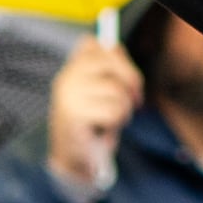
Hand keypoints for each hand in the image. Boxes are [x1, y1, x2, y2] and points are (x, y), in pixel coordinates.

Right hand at [48, 33, 141, 197]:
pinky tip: (103, 132)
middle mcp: (67, 76)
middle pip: (113, 63)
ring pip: (118, 91)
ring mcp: (69, 94)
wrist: (72, 159)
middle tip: (135, 102)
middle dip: (132, 83)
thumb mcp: (100, 93)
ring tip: (110, 122)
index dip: (119, 58)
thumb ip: (110, 72)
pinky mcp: (74, 114)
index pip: (95, 43)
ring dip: (123, 111)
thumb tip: (123, 56)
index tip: (126, 79)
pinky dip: (115, 125)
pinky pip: (114, 112)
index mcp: (70, 68)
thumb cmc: (92, 124)